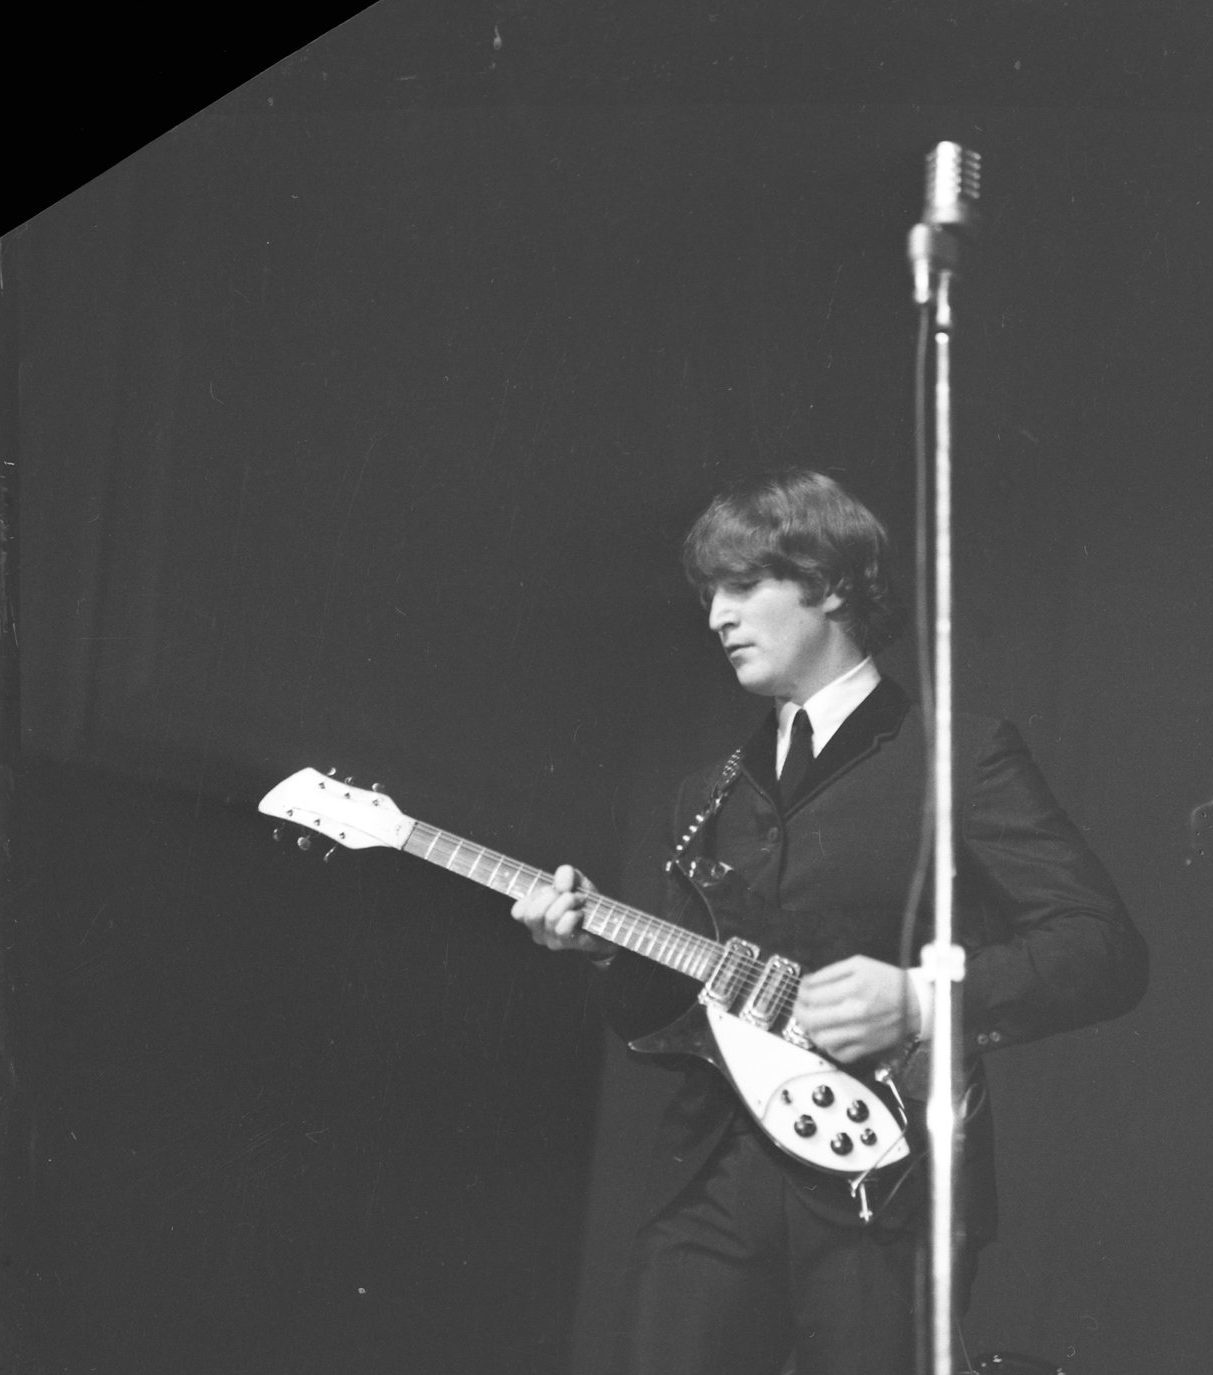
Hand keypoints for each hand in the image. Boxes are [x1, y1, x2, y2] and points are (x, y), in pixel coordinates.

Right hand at [510, 864, 613, 957]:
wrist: (606, 920)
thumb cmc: (584, 900)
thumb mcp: (574, 880)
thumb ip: (564, 873)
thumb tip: (561, 887)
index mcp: (533, 915)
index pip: (518, 912)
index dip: (535, 896)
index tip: (552, 891)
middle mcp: (538, 930)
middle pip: (532, 914)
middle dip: (552, 897)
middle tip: (568, 894)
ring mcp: (550, 939)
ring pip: (550, 917)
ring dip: (568, 902)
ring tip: (579, 901)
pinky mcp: (566, 944)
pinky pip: (563, 928)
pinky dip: (574, 915)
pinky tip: (581, 914)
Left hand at [793, 956, 919, 1062]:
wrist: (916, 1002)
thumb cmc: (889, 982)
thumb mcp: (859, 965)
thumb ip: (830, 972)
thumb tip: (809, 982)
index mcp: (853, 988)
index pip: (812, 994)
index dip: (801, 991)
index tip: (803, 989)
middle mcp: (855, 1012)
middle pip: (811, 1018)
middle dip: (799, 1010)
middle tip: (800, 1006)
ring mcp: (860, 1032)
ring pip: (821, 1038)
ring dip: (811, 1029)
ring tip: (813, 1021)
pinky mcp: (866, 1047)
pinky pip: (839, 1053)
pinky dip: (828, 1046)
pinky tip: (829, 1035)